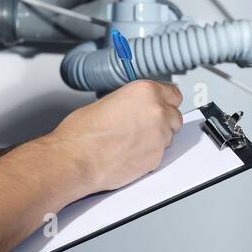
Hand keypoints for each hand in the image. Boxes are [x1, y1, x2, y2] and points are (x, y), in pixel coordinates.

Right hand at [45, 80, 184, 194]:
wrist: (76, 159)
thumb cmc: (82, 133)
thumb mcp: (108, 101)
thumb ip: (132, 101)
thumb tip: (137, 106)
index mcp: (145, 91)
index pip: (174, 93)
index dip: (166, 101)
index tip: (162, 105)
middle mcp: (157, 112)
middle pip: (175, 116)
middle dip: (163, 121)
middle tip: (143, 125)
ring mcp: (159, 136)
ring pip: (169, 136)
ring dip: (157, 138)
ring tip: (132, 141)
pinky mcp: (156, 158)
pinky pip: (160, 154)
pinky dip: (149, 154)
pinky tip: (130, 152)